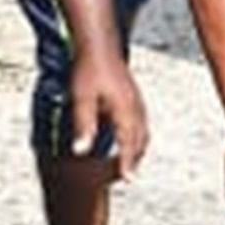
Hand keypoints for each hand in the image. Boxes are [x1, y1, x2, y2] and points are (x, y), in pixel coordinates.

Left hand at [62, 52, 149, 176]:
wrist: (99, 45)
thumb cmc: (89, 69)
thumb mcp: (81, 99)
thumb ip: (83, 126)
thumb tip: (81, 151)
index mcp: (125, 111)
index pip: (129, 143)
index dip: (128, 163)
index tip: (128, 180)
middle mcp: (135, 108)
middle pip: (141, 140)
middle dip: (135, 159)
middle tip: (126, 176)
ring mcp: (137, 102)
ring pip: (143, 132)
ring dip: (138, 148)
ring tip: (130, 161)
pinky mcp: (134, 97)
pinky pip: (141, 123)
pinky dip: (137, 136)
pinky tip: (128, 137)